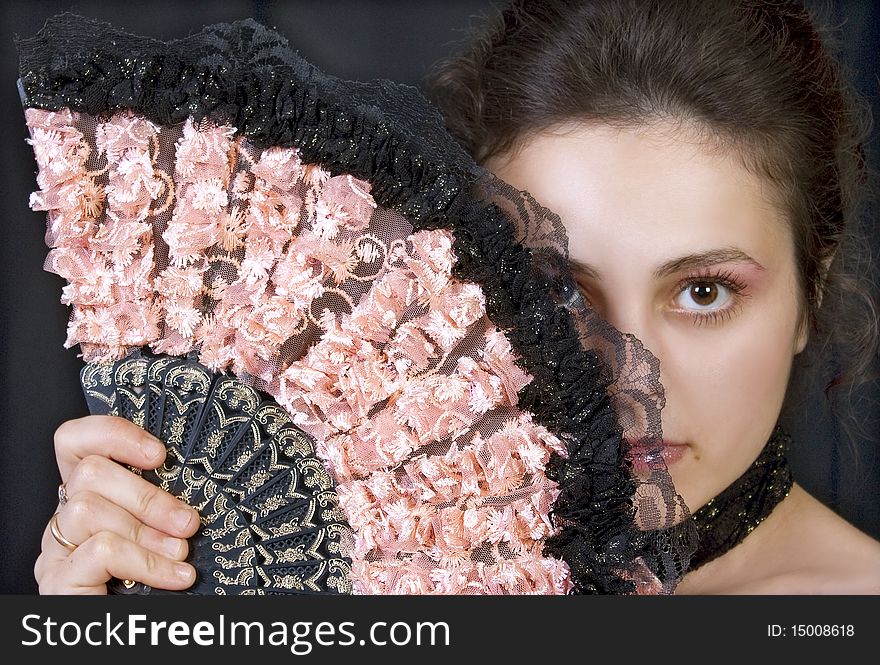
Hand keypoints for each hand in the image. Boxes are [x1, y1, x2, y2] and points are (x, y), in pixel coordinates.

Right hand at [35, 415, 199, 593]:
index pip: (74, 443)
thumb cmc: (163, 586)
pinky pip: (99, 551)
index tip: (160, 455)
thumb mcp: (166, 532)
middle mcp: (64, 522)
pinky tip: (175, 578)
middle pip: (88, 473)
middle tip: (189, 523)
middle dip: (148, 495)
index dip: (112, 434)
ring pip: (87, 509)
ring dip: (147, 531)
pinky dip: (145, 562)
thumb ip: (165, 503)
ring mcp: (56, 554)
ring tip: (182, 554)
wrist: (142, 637)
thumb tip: (199, 472)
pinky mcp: (57, 586)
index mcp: (92, 499)